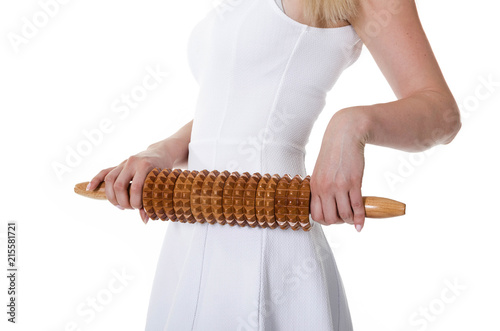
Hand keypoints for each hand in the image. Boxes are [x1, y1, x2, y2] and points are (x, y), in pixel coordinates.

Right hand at [86, 139, 175, 223]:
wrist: (161, 153)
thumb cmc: (162, 170)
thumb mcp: (160, 182)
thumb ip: (151, 200)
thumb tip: (144, 220)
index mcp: (145, 166)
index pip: (135, 187)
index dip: (135, 201)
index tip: (138, 208)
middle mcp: (132, 163)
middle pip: (119, 185)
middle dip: (122, 201)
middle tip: (128, 208)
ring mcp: (124, 163)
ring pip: (109, 179)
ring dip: (111, 196)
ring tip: (118, 205)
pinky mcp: (119, 165)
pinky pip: (104, 171)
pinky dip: (96, 180)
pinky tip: (90, 188)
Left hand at [310, 108, 368, 231]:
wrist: (344, 136)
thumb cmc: (333, 153)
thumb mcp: (320, 171)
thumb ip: (321, 188)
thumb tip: (326, 204)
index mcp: (315, 186)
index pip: (316, 215)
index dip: (325, 221)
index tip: (333, 218)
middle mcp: (325, 188)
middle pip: (330, 218)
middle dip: (339, 223)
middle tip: (345, 218)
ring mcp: (339, 186)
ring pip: (345, 215)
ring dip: (351, 220)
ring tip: (354, 217)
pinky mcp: (354, 182)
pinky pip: (358, 206)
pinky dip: (361, 217)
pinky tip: (362, 222)